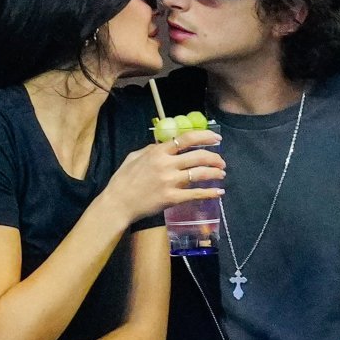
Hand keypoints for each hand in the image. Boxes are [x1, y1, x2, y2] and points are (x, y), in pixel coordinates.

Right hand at [102, 129, 225, 223]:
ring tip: (221, 174)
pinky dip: (210, 192)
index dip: (205, 136)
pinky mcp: (172, 198)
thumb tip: (165, 145)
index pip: (186, 139)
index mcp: (158, 152)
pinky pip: (195, 194)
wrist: (117, 203)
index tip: (216, 138)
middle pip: (198, 156)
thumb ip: (151, 149)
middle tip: (221, 161)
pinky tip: (219, 192)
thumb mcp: (134, 157)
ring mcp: (170, 182)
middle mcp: (166, 164)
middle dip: (214, 157)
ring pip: (200, 174)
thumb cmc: (123, 180)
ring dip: (215, 173)